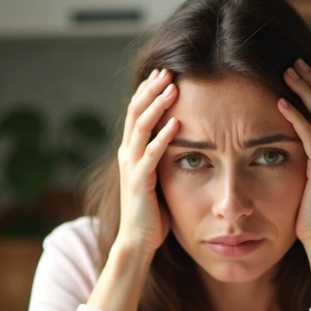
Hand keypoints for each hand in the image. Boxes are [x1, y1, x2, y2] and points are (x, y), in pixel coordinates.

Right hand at [115, 68, 180, 256]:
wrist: (138, 240)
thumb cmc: (152, 210)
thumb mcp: (157, 175)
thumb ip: (162, 155)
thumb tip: (182, 136)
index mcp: (131, 150)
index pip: (136, 112)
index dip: (147, 91)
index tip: (164, 72)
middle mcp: (127, 154)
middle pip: (135, 112)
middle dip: (151, 90)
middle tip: (167, 70)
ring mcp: (131, 167)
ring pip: (140, 128)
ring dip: (156, 106)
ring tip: (172, 88)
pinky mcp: (139, 183)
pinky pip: (150, 155)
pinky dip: (163, 137)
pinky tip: (176, 123)